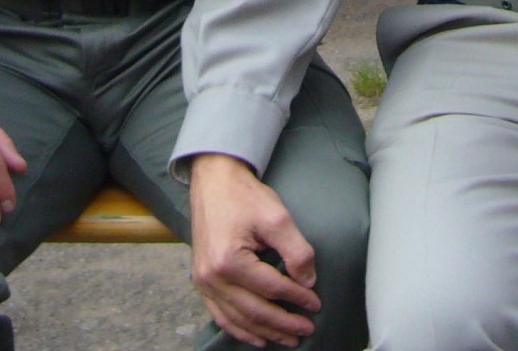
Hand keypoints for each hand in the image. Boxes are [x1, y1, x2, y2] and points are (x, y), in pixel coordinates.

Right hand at [188, 154, 320, 346]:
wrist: (213, 181)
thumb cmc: (243, 195)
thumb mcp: (277, 217)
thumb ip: (296, 251)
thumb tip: (308, 282)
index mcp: (229, 260)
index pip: (271, 289)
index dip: (297, 299)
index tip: (316, 303)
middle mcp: (211, 276)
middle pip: (254, 311)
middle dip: (283, 324)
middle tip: (307, 329)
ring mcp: (203, 281)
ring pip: (237, 318)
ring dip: (264, 332)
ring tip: (288, 338)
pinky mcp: (201, 280)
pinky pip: (220, 314)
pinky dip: (240, 329)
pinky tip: (256, 337)